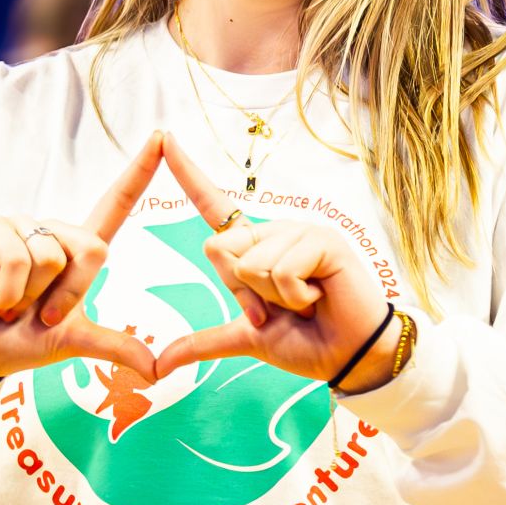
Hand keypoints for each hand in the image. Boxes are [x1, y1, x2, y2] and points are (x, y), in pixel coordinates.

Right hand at [0, 132, 162, 384]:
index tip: (164, 135)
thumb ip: (115, 347)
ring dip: (34, 296)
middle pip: (92, 248)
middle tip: (42, 313)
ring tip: (13, 303)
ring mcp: (23, 226)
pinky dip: (11, 292)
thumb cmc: (23, 339)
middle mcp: (55, 230)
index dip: (140, 171)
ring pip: (53, 256)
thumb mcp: (74, 341)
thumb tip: (158, 372)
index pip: (117, 203)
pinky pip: (19, 259)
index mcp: (80, 248)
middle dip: (71, 293)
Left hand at [153, 133, 395, 389]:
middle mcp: (274, 232)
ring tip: (305, 302)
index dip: (187, 173)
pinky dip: (294, 297)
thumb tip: (159, 367)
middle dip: (241, 292)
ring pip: (249, 262)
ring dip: (272, 298)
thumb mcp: (245, 338)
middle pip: (219, 248)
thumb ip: (203, 343)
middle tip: (277, 308)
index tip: (164, 137)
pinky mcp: (322, 241)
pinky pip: (280, 269)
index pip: (213, 205)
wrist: (346, 357)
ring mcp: (299, 232)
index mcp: (253, 246)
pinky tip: (318, 298)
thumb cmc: (304, 341)